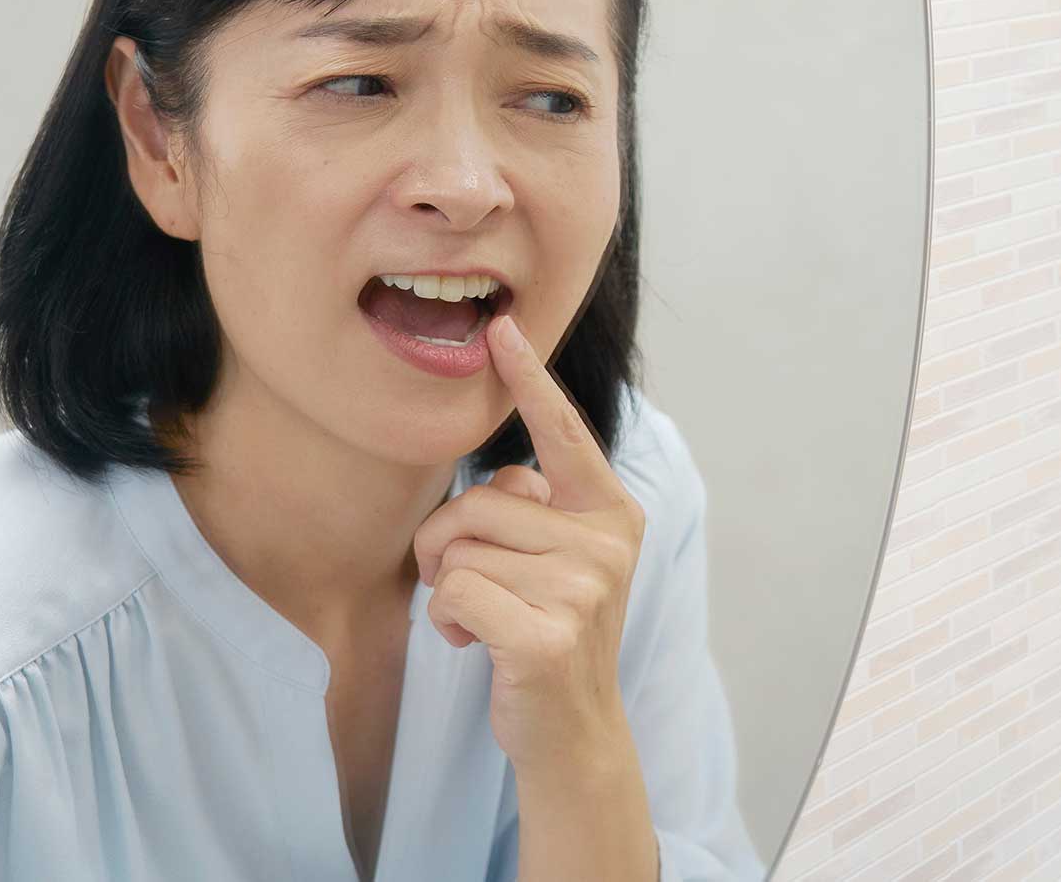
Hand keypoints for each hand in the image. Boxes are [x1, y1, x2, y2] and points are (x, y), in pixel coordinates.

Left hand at [412, 314, 647, 769]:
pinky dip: (448, 621)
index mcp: (611, 512)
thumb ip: (539, 509)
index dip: (529, 379)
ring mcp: (584, 589)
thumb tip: (496, 481)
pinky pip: (457, 592)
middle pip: (480, 502)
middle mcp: (606, 542)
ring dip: (449, 588)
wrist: (573, 730)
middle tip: (468, 585)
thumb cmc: (550, 631)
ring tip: (482, 620)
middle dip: (449, 544)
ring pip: (462, 549)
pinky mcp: (548, 635)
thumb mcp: (562, 560)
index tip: (501, 329)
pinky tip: (475, 644)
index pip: (562, 433)